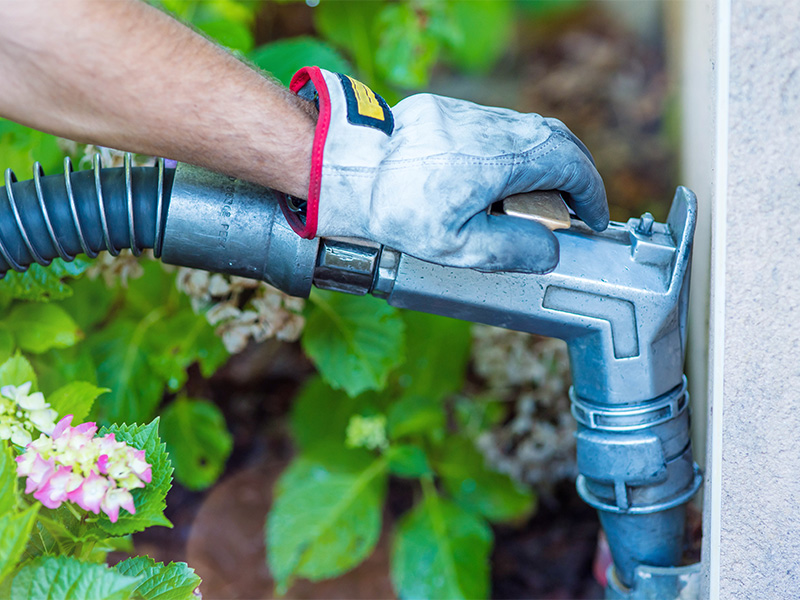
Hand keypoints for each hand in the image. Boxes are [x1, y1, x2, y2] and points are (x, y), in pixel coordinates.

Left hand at [283, 68, 607, 272]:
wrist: (347, 172)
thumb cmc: (397, 211)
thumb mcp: (458, 247)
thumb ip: (511, 249)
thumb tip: (549, 250)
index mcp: (502, 159)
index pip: (570, 167)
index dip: (590, 195)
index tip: (593, 219)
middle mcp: (492, 127)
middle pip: (555, 140)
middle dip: (574, 175)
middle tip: (573, 209)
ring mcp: (469, 114)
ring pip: (525, 130)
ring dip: (542, 162)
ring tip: (536, 200)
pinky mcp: (447, 111)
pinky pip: (495, 128)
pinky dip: (511, 151)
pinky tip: (498, 180)